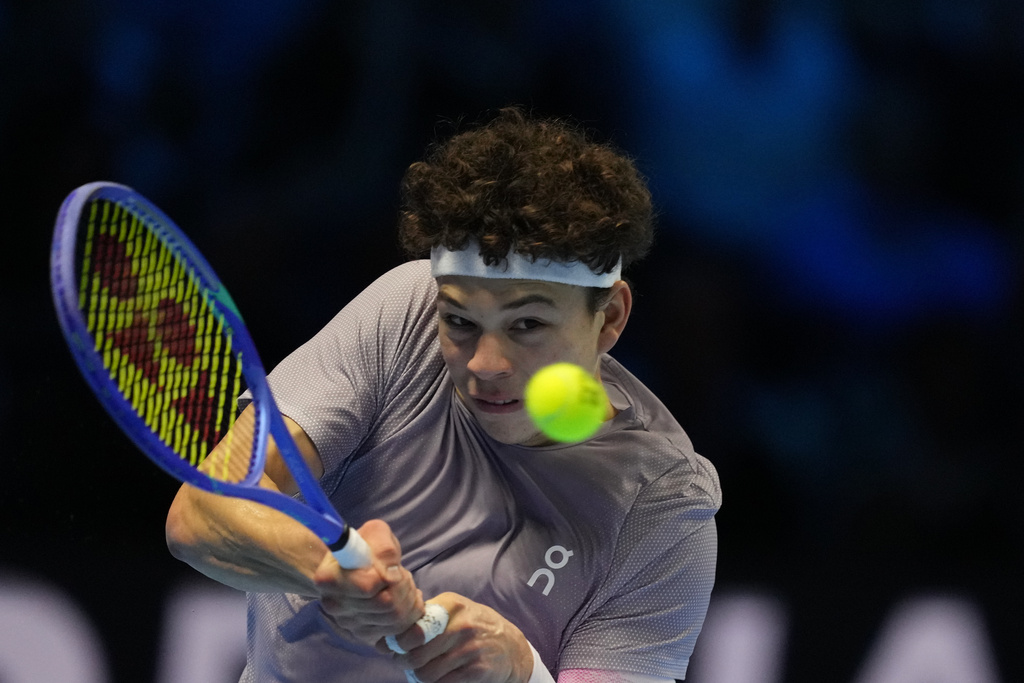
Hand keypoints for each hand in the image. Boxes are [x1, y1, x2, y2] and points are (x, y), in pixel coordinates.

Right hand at [313, 519, 424, 644]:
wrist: (356, 564)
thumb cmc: (365, 546)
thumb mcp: (376, 534)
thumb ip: (384, 549)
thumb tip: (392, 574)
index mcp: (329, 579)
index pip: (369, 587)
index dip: (388, 576)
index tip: (392, 566)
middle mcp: (334, 605)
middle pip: (386, 604)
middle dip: (403, 586)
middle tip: (401, 573)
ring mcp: (348, 623)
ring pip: (394, 618)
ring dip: (408, 598)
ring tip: (403, 583)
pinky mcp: (363, 633)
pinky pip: (397, 629)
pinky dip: (409, 613)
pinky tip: (404, 598)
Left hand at [385, 592, 534, 682]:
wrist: (511, 646)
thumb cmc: (475, 626)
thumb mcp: (456, 610)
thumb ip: (428, 613)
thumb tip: (390, 628)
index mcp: (451, 605)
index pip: (412, 627)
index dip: (397, 641)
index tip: (391, 646)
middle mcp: (461, 625)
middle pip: (415, 654)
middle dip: (403, 661)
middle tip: (402, 661)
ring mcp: (469, 649)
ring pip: (426, 672)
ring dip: (417, 675)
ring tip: (419, 670)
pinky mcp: (476, 670)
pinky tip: (437, 676)